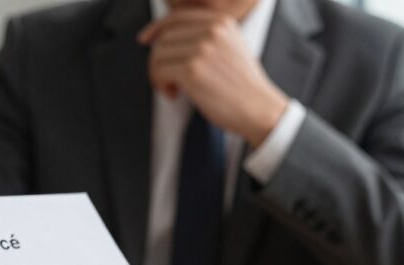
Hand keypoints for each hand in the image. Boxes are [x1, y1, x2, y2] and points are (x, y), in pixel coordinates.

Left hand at [138, 8, 288, 147]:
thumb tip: (166, 38)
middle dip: (159, 59)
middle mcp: (212, 30)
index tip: (145, 39)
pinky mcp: (193, 70)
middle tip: (167, 79)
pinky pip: (160, 71)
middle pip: (165, 38)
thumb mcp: (230, 49)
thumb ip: (205, 38)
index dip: (157, 28)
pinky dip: (161, 85)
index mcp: (221, 22)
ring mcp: (202, 49)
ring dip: (159, 74)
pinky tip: (174, 94)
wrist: (259, 109)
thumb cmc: (242, 86)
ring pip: (159, 55)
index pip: (178, 17)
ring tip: (173, 88)